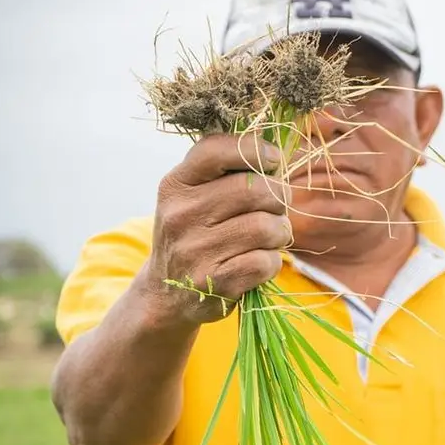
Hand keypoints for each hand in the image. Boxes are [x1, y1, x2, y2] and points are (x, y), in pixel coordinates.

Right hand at [145, 133, 292, 324]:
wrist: (164, 294)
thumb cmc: (193, 234)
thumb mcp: (191, 197)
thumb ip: (224, 171)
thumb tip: (274, 152)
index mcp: (176, 185)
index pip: (215, 150)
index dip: (254, 149)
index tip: (271, 159)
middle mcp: (181, 215)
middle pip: (255, 189)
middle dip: (279, 197)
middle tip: (275, 208)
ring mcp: (195, 251)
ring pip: (266, 227)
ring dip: (279, 232)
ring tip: (268, 237)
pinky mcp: (214, 283)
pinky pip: (266, 262)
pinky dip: (272, 262)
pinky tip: (258, 262)